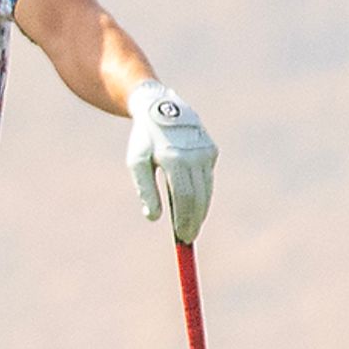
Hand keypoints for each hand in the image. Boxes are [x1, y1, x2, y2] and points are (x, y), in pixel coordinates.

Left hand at [126, 80, 215, 244]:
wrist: (162, 108)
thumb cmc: (145, 139)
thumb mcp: (137, 163)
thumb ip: (145, 190)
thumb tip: (153, 217)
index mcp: (175, 159)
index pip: (184, 197)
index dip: (184, 219)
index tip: (181, 237)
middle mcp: (195, 156)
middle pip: (198, 197)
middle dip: (194, 220)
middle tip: (187, 239)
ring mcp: (206, 153)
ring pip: (207, 190)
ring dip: (201, 211)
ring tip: (192, 228)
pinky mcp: (212, 151)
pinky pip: (208, 179)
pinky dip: (203, 195)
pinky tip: (195, 207)